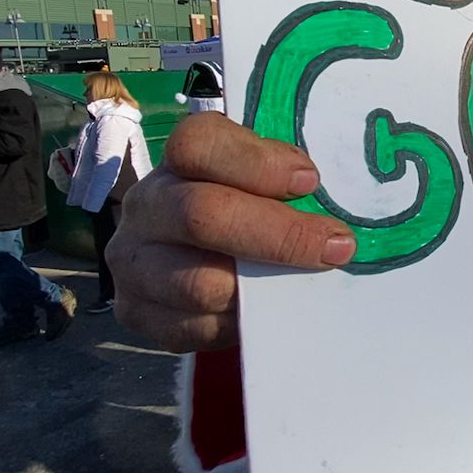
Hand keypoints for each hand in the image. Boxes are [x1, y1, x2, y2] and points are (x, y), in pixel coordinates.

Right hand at [107, 112, 356, 352]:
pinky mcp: (138, 313)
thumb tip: (319, 204)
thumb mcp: (259, 179)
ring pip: (200, 283)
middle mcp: (147, 207)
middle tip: (337, 247)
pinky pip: (195, 329)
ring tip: (302, 284)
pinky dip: (239, 324)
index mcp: (177, 161)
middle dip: (280, 234)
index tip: (309, 183)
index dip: (257, 162)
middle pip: (202, 214)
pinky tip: (266, 312)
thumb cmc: (243, 208)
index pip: (198, 144)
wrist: (190, 260)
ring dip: (263, 288)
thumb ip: (282, 180)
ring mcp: (135, 263)